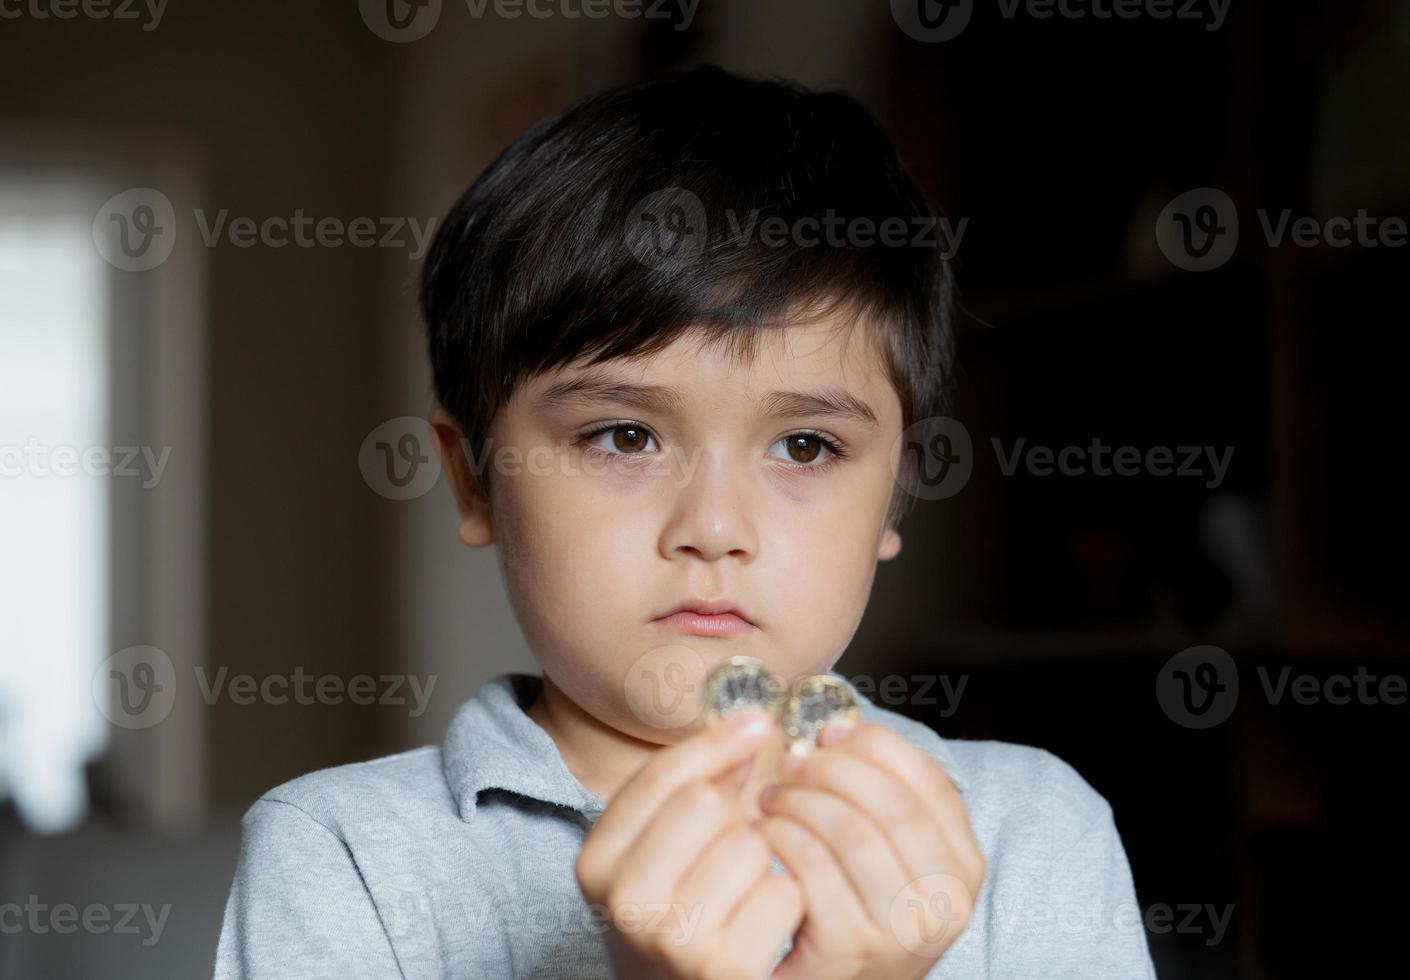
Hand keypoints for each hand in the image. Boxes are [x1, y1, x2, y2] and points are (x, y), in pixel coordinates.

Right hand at [575, 709, 804, 979]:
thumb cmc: (673, 916)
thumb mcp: (653, 852)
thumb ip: (691, 787)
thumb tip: (751, 725)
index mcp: (596, 863)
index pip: (660, 777)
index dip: (716, 741)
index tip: (757, 722)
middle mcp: (626, 902)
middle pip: (707, 803)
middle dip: (735, 816)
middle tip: (730, 846)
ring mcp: (674, 940)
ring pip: (752, 845)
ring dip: (764, 860)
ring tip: (743, 889)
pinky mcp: (727, 970)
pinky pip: (785, 892)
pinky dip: (788, 901)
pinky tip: (764, 921)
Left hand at [756, 720, 986, 979]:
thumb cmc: (852, 909)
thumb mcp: (887, 853)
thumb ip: (877, 793)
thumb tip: (837, 728)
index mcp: (963, 865)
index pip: (928, 781)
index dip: (874, 745)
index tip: (829, 733)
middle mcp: (946, 901)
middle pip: (890, 802)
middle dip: (831, 770)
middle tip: (791, 765)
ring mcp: (903, 930)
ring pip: (851, 831)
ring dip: (800, 801)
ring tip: (772, 800)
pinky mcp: (854, 949)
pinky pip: (813, 869)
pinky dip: (781, 838)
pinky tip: (764, 836)